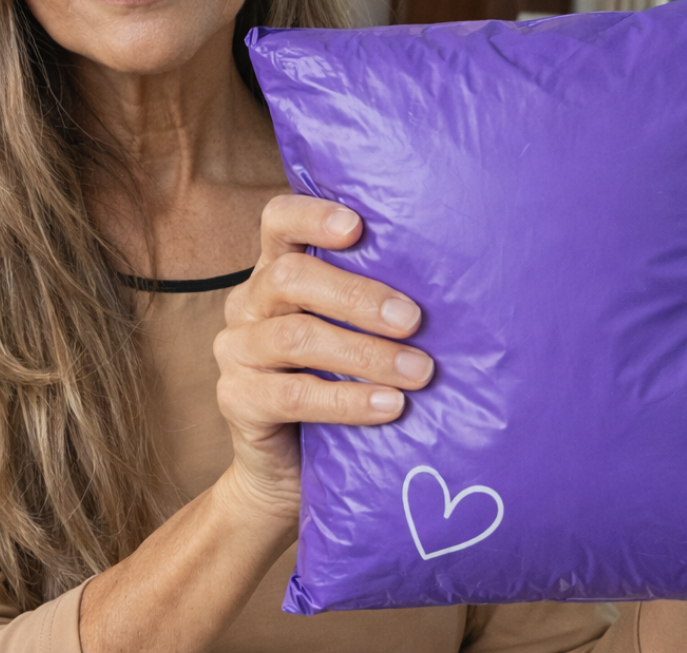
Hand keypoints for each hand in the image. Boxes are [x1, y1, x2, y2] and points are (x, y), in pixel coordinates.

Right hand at [213, 194, 433, 521]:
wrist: (288, 470)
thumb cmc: (336, 383)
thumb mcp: (352, 332)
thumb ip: (373, 304)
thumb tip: (450, 283)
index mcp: (276, 271)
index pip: (278, 220)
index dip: (312, 216)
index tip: (357, 227)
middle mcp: (249, 302)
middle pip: (290, 277)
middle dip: (358, 296)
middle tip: (413, 321)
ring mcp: (236, 350)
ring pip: (296, 337)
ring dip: (364, 354)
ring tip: (418, 372)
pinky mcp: (236, 399)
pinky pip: (293, 395)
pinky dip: (347, 400)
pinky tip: (390, 406)